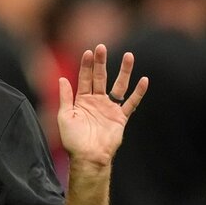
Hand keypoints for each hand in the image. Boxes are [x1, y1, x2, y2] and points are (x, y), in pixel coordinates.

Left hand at [57, 44, 147, 166]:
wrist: (88, 157)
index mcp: (82, 100)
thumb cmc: (73, 140)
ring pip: (119, 85)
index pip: (84, 78)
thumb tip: (62, 79)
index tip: (89, 52)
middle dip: (101, 63)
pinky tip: (144, 80)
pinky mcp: (121, 117)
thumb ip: (65, 97)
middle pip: (100, 77)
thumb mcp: (64, 116)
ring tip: (129, 56)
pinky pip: (131, 103)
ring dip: (124, 71)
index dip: (86, 65)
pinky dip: (138, 92)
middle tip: (102, 47)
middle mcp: (97, 101)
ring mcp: (110, 108)